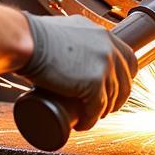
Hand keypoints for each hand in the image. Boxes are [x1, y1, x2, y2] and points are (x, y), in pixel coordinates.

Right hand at [19, 14, 137, 130]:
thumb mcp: (66, 30)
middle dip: (116, 98)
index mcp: (102, 34)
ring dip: (102, 112)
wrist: (27, 40)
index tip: (114, 88)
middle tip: (101, 108)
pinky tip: (82, 124)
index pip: (128, 59)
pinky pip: (98, 108)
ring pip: (112, 97)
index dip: (124, 77)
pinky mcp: (93, 83)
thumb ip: (74, 39)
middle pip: (125, 80)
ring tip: (88, 117)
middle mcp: (108, 47)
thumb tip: (70, 54)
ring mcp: (103, 65)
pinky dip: (90, 120)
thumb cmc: (36, 35)